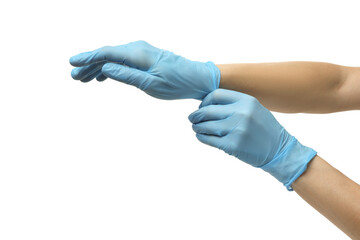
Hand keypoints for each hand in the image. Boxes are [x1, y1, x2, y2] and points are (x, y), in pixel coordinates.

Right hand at [69, 40, 219, 99]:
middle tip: (74, 76)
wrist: (197, 78)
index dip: (87, 58)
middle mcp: (137, 49)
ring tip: (84, 79)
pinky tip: (103, 77)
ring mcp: (141, 52)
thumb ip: (127, 75)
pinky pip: (122, 61)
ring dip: (98, 68)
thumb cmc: (176, 83)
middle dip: (89, 65)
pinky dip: (110, 69)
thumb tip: (105, 68)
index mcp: (137, 54)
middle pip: (106, 55)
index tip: (72, 64)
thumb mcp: (150, 84)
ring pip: (113, 59)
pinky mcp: (145, 58)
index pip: (106, 53)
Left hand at [188, 89, 316, 189]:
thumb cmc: (264, 129)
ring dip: (197, 127)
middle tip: (192, 118)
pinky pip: (209, 140)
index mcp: (246, 100)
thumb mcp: (254, 109)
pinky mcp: (232, 146)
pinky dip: (201, 137)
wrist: (280, 150)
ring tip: (196, 128)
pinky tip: (201, 136)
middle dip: (196, 115)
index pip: (215, 95)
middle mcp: (241, 113)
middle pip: (208, 110)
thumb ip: (234, 104)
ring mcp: (236, 130)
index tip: (202, 107)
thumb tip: (207, 104)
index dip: (204, 101)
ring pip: (206, 125)